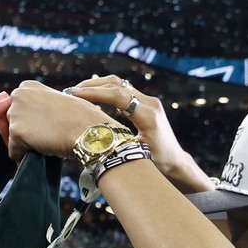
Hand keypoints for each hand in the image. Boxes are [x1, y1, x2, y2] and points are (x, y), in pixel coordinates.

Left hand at [7, 81, 110, 162]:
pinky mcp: (16, 132)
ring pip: (13, 136)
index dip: (32, 119)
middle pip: (14, 120)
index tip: (45, 124)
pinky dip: (24, 156)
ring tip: (47, 142)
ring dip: (27, 142)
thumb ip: (45, 104)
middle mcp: (18, 96)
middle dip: (27, 130)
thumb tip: (40, 117)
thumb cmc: (83, 117)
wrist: (90, 131)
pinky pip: (14, 152)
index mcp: (28, 86)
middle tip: (48, 134)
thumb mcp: (61, 100)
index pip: (20, 108)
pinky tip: (41, 153)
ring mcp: (15, 114)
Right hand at [65, 76, 215, 193]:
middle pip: (117, 84)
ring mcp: (150, 101)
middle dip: (92, 86)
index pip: (118, 96)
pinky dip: (106, 91)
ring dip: (98, 85)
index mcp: (148, 116)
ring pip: (120, 84)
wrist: (176, 161)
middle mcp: (151, 104)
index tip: (75, 95)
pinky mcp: (147, 103)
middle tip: (72, 92)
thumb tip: (89, 136)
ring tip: (78, 92)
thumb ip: (117, 142)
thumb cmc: (157, 163)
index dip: (95, 93)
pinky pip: (124, 90)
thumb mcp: (135, 154)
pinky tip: (91, 97)